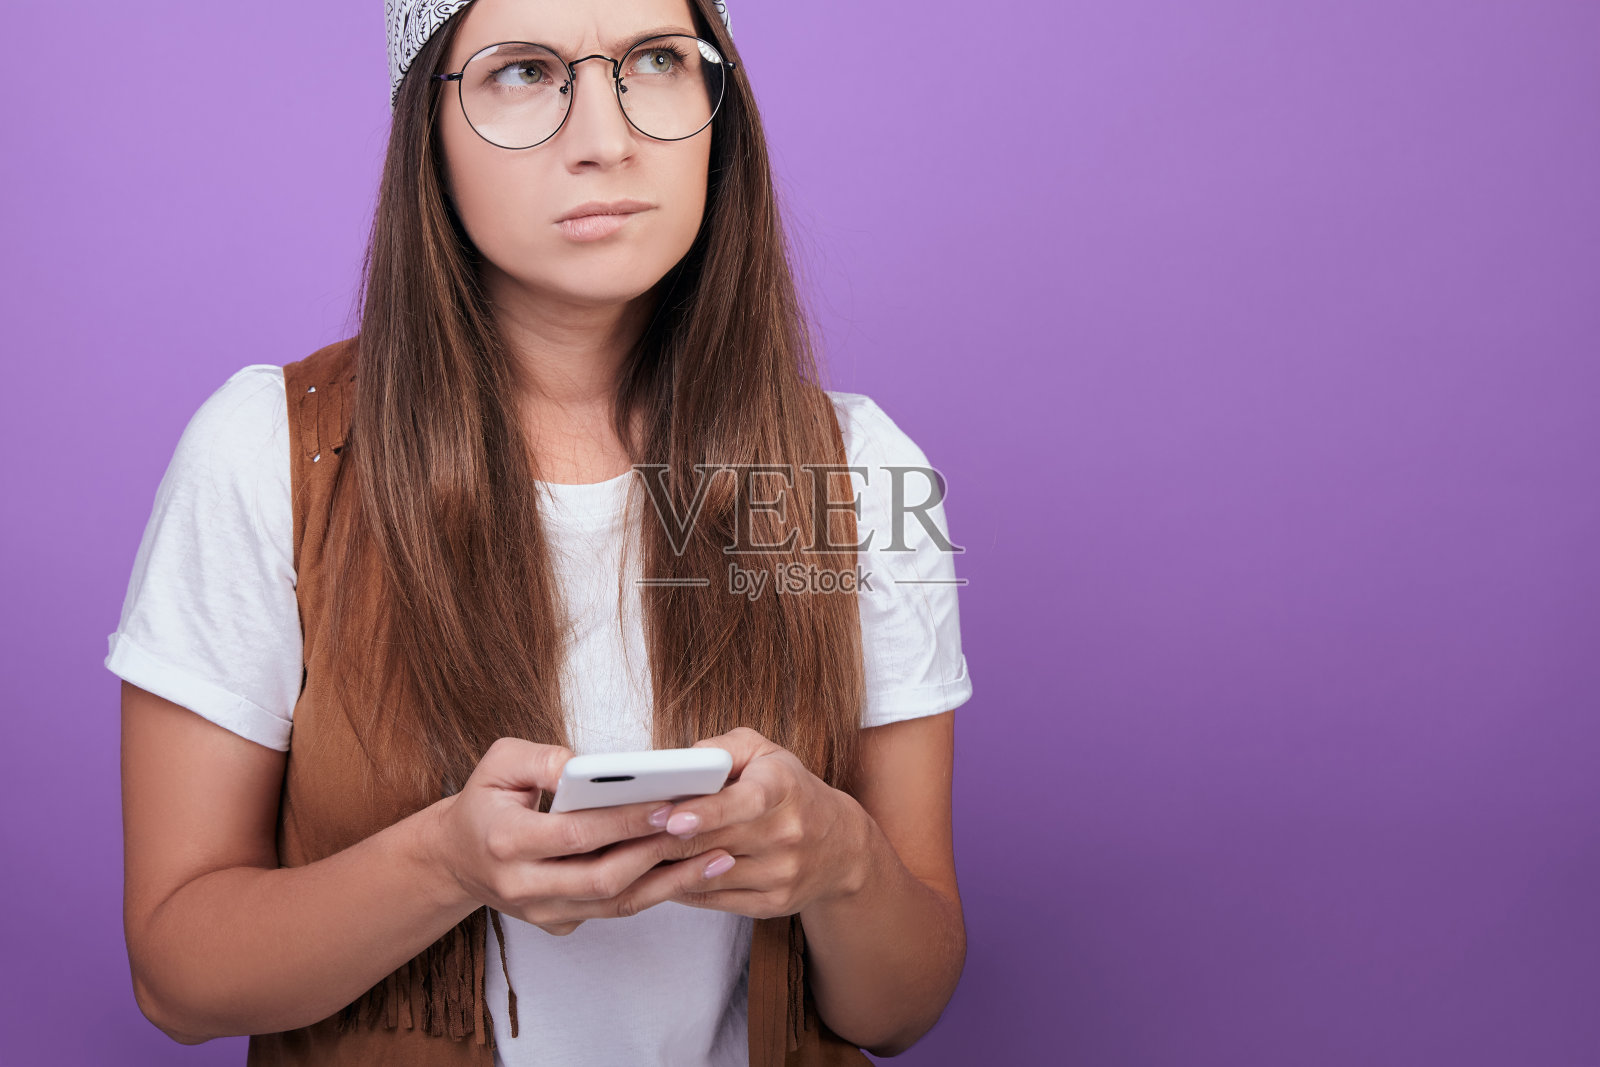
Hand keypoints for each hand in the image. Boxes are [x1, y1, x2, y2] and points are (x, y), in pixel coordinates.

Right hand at [424, 737, 736, 934]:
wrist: (456, 857)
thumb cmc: (486, 800)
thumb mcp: (499, 762)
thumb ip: (541, 758)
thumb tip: (584, 766)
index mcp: (506, 841)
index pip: (576, 834)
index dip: (624, 822)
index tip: (667, 804)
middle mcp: (521, 886)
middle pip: (602, 879)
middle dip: (656, 854)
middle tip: (701, 829)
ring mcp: (541, 912)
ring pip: (615, 905)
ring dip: (670, 883)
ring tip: (717, 857)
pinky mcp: (558, 924)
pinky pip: (613, 912)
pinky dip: (654, 893)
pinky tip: (691, 873)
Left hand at [630, 727, 869, 918]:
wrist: (841, 846)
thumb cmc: (790, 789)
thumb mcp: (766, 753)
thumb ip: (722, 748)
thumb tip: (681, 762)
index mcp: (784, 789)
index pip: (745, 802)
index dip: (707, 811)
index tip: (671, 817)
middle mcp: (788, 834)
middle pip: (716, 842)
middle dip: (666, 840)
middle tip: (624, 834)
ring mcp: (781, 874)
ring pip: (708, 875)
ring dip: (666, 867)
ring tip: (631, 854)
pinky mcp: (772, 904)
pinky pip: (714, 899)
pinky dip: (682, 888)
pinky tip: (659, 874)